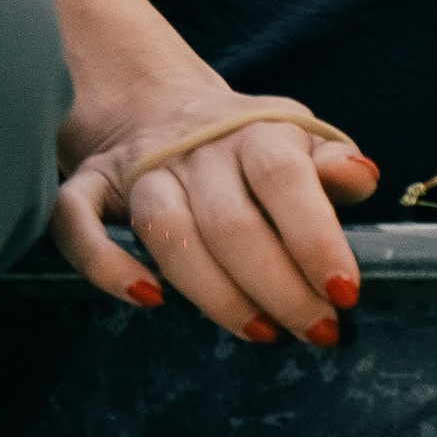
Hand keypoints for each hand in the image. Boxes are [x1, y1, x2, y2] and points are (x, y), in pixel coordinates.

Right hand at [54, 76, 376, 346]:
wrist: (159, 104)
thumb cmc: (248, 145)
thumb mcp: (299, 141)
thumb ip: (331, 164)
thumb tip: (360, 175)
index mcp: (252, 130)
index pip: (282, 177)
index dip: (314, 238)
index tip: (344, 294)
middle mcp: (192, 145)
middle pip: (227, 220)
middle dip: (277, 288)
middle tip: (315, 331)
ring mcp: (136, 165)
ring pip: (162, 228)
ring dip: (212, 292)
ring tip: (260, 332)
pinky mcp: (89, 182)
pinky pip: (76, 220)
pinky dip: (104, 263)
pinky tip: (147, 300)